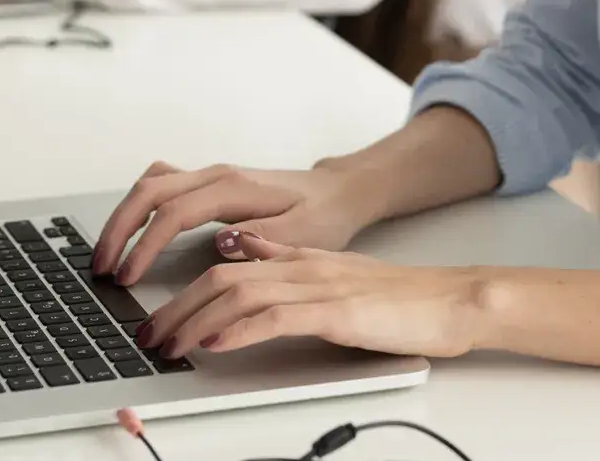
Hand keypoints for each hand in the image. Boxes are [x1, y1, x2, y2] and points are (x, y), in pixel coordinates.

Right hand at [94, 161, 375, 284]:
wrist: (336, 191)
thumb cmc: (322, 214)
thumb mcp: (303, 234)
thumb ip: (263, 240)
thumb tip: (220, 244)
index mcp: (235, 188)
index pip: (174, 213)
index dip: (145, 245)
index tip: (128, 276)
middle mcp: (216, 175)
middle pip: (149, 191)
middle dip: (119, 229)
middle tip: (103, 268)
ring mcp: (209, 176)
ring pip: (150, 184)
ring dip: (124, 217)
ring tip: (109, 256)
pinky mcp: (207, 184)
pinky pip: (161, 185)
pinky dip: (138, 207)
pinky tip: (132, 234)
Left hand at [139, 235, 486, 361]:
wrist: (450, 300)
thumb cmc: (400, 297)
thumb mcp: (334, 273)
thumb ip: (289, 264)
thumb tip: (245, 254)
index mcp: (300, 257)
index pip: (227, 264)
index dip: (184, 289)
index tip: (158, 316)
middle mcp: (302, 265)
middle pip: (220, 277)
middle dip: (176, 307)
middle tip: (148, 336)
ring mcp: (318, 286)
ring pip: (239, 294)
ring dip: (195, 321)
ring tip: (170, 345)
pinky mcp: (336, 312)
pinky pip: (276, 316)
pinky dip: (239, 330)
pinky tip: (216, 345)